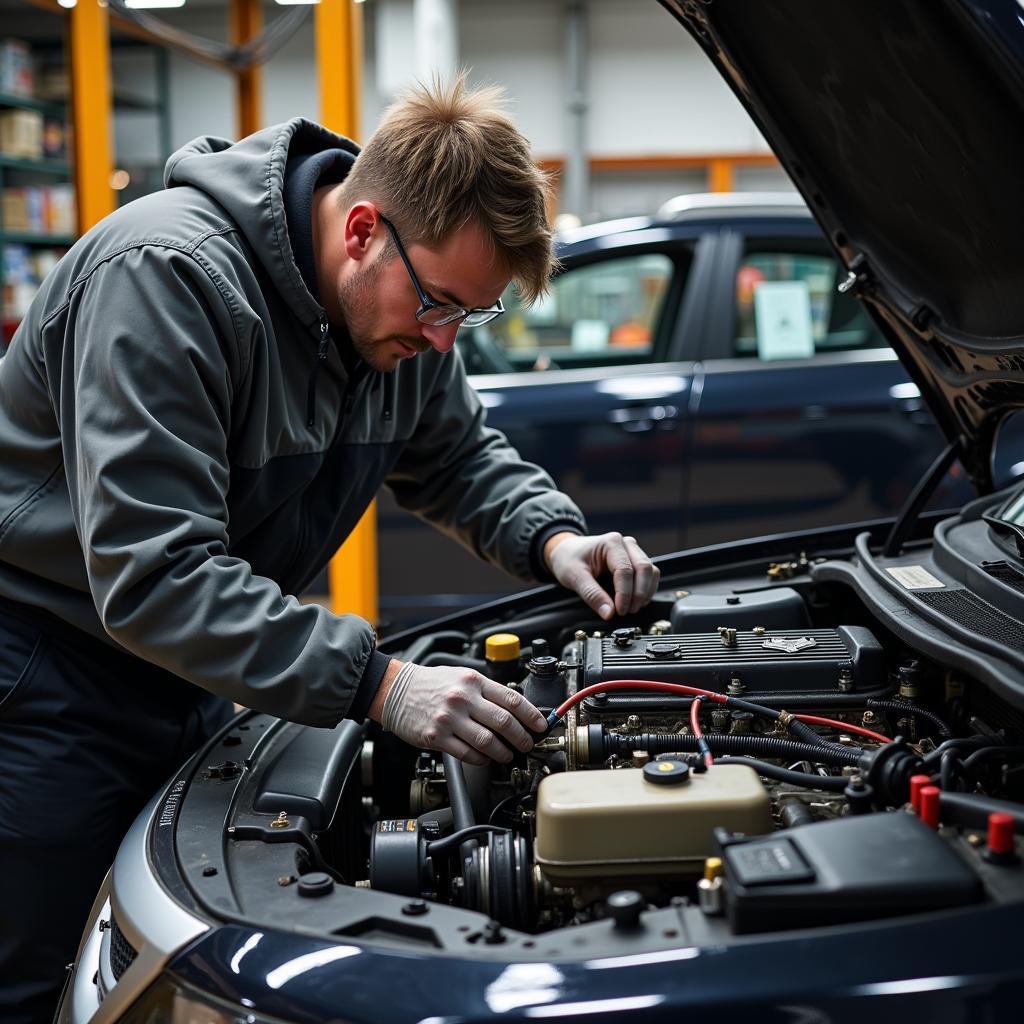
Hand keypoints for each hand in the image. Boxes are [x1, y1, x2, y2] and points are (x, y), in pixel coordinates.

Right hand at [369, 660, 547, 765]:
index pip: (511, 699)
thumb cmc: (431, 684)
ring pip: (488, 741)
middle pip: (504, 722)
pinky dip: (482, 759)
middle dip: (522, 737)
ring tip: (508, 755)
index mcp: (473, 681)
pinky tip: (486, 759)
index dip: (531, 715)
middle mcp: (463, 699)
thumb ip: (486, 691)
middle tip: (527, 744)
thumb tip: (514, 709)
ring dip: (504, 752)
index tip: (540, 725)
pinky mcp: (437, 737)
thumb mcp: (461, 676)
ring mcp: (450, 719)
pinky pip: (468, 754)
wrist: (395, 690)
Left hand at [544, 531, 659, 620]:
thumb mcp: (574, 576)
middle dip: (639, 594)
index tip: (619, 611)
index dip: (625, 593)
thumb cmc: (569, 558)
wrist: (567, 552)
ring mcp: (633, 552)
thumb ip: (592, 595)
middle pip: (644, 569)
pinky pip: (650, 576)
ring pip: (651, 572)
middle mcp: (627, 544)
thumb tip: (609, 613)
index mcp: (611, 542)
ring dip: (645, 593)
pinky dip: (646, 591)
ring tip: (630, 608)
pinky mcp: (636, 562)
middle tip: (627, 611)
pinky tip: (634, 602)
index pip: (625, 570)